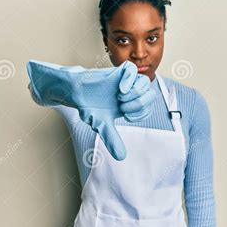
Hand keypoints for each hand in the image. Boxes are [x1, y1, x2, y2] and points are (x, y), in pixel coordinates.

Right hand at [27, 60, 155, 160]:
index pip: (148, 107)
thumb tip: (121, 157)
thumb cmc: (89, 107)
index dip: (141, 112)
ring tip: (120, 97)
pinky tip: (120, 89)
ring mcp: (124, 81)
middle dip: (139, 104)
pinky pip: (132, 70)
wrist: (75, 92)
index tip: (126, 116)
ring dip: (134, 93)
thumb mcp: (102, 125)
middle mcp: (130, 91)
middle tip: (123, 107)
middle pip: (151, 94)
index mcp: (130, 103)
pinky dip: (129, 80)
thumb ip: (112, 139)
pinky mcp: (117, 72)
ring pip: (144, 82)